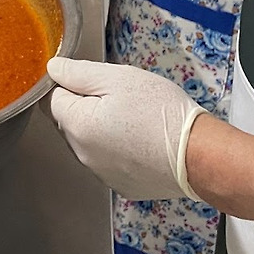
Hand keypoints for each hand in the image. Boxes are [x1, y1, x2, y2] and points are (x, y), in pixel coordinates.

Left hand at [48, 57, 205, 200]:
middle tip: (120, 99)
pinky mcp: (121, 185)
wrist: (199, 155)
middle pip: (69, 122)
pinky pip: (109, 161)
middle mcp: (82, 154)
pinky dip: (118, 150)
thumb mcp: (118, 78)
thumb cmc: (162, 114)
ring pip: (89, 143)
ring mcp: (101, 173)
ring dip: (102, 129)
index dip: (72, 86)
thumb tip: (53, 68)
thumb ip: (78, 73)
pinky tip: (141, 141)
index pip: (53, 99)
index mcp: (77, 125)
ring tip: (135, 119)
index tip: (97, 83)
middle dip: (87, 107)